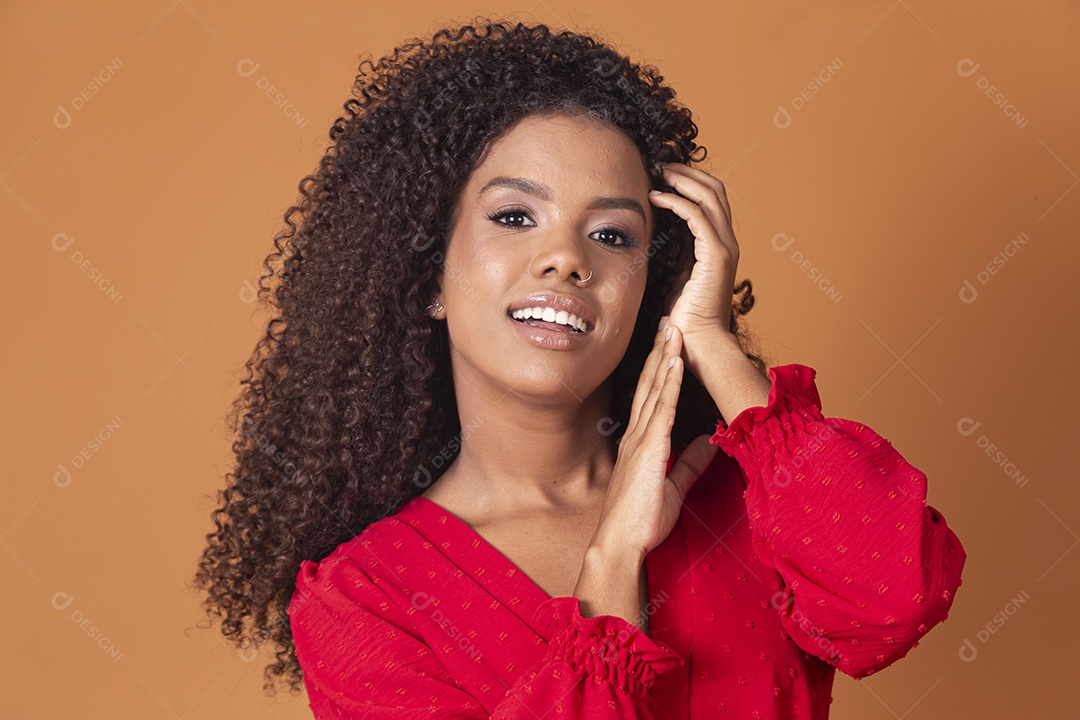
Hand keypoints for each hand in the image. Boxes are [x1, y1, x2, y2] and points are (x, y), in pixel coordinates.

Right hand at [590, 323, 718, 560]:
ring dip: (665, 356)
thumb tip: (707, 443)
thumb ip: (689, 463)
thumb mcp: (674, 487)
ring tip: (673, 328)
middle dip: (660, 350)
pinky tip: (674, 361)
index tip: (668, 342)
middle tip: (668, 320)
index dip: (659, 367)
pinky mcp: (649, 449)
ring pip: (655, 388)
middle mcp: (637, 434)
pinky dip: (668, 382)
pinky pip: (662, 408)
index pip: (651, 396)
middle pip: (651, 383)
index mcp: (641, 442)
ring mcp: (641, 439)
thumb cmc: (641, 521)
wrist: (621, 543)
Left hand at [648, 163, 741, 359]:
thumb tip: (655, 232)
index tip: (662, 173)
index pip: (710, 199)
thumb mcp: (676, 273)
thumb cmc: (683, 316)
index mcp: (719, 245)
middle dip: (687, 172)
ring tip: (658, 172)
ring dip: (682, 180)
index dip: (688, 181)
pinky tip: (655, 197)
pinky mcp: (716, 256)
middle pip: (714, 189)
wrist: (698, 342)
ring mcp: (725, 247)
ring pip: (710, 196)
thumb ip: (675, 250)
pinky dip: (677, 201)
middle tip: (660, 164)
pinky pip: (698, 216)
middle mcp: (728, 241)